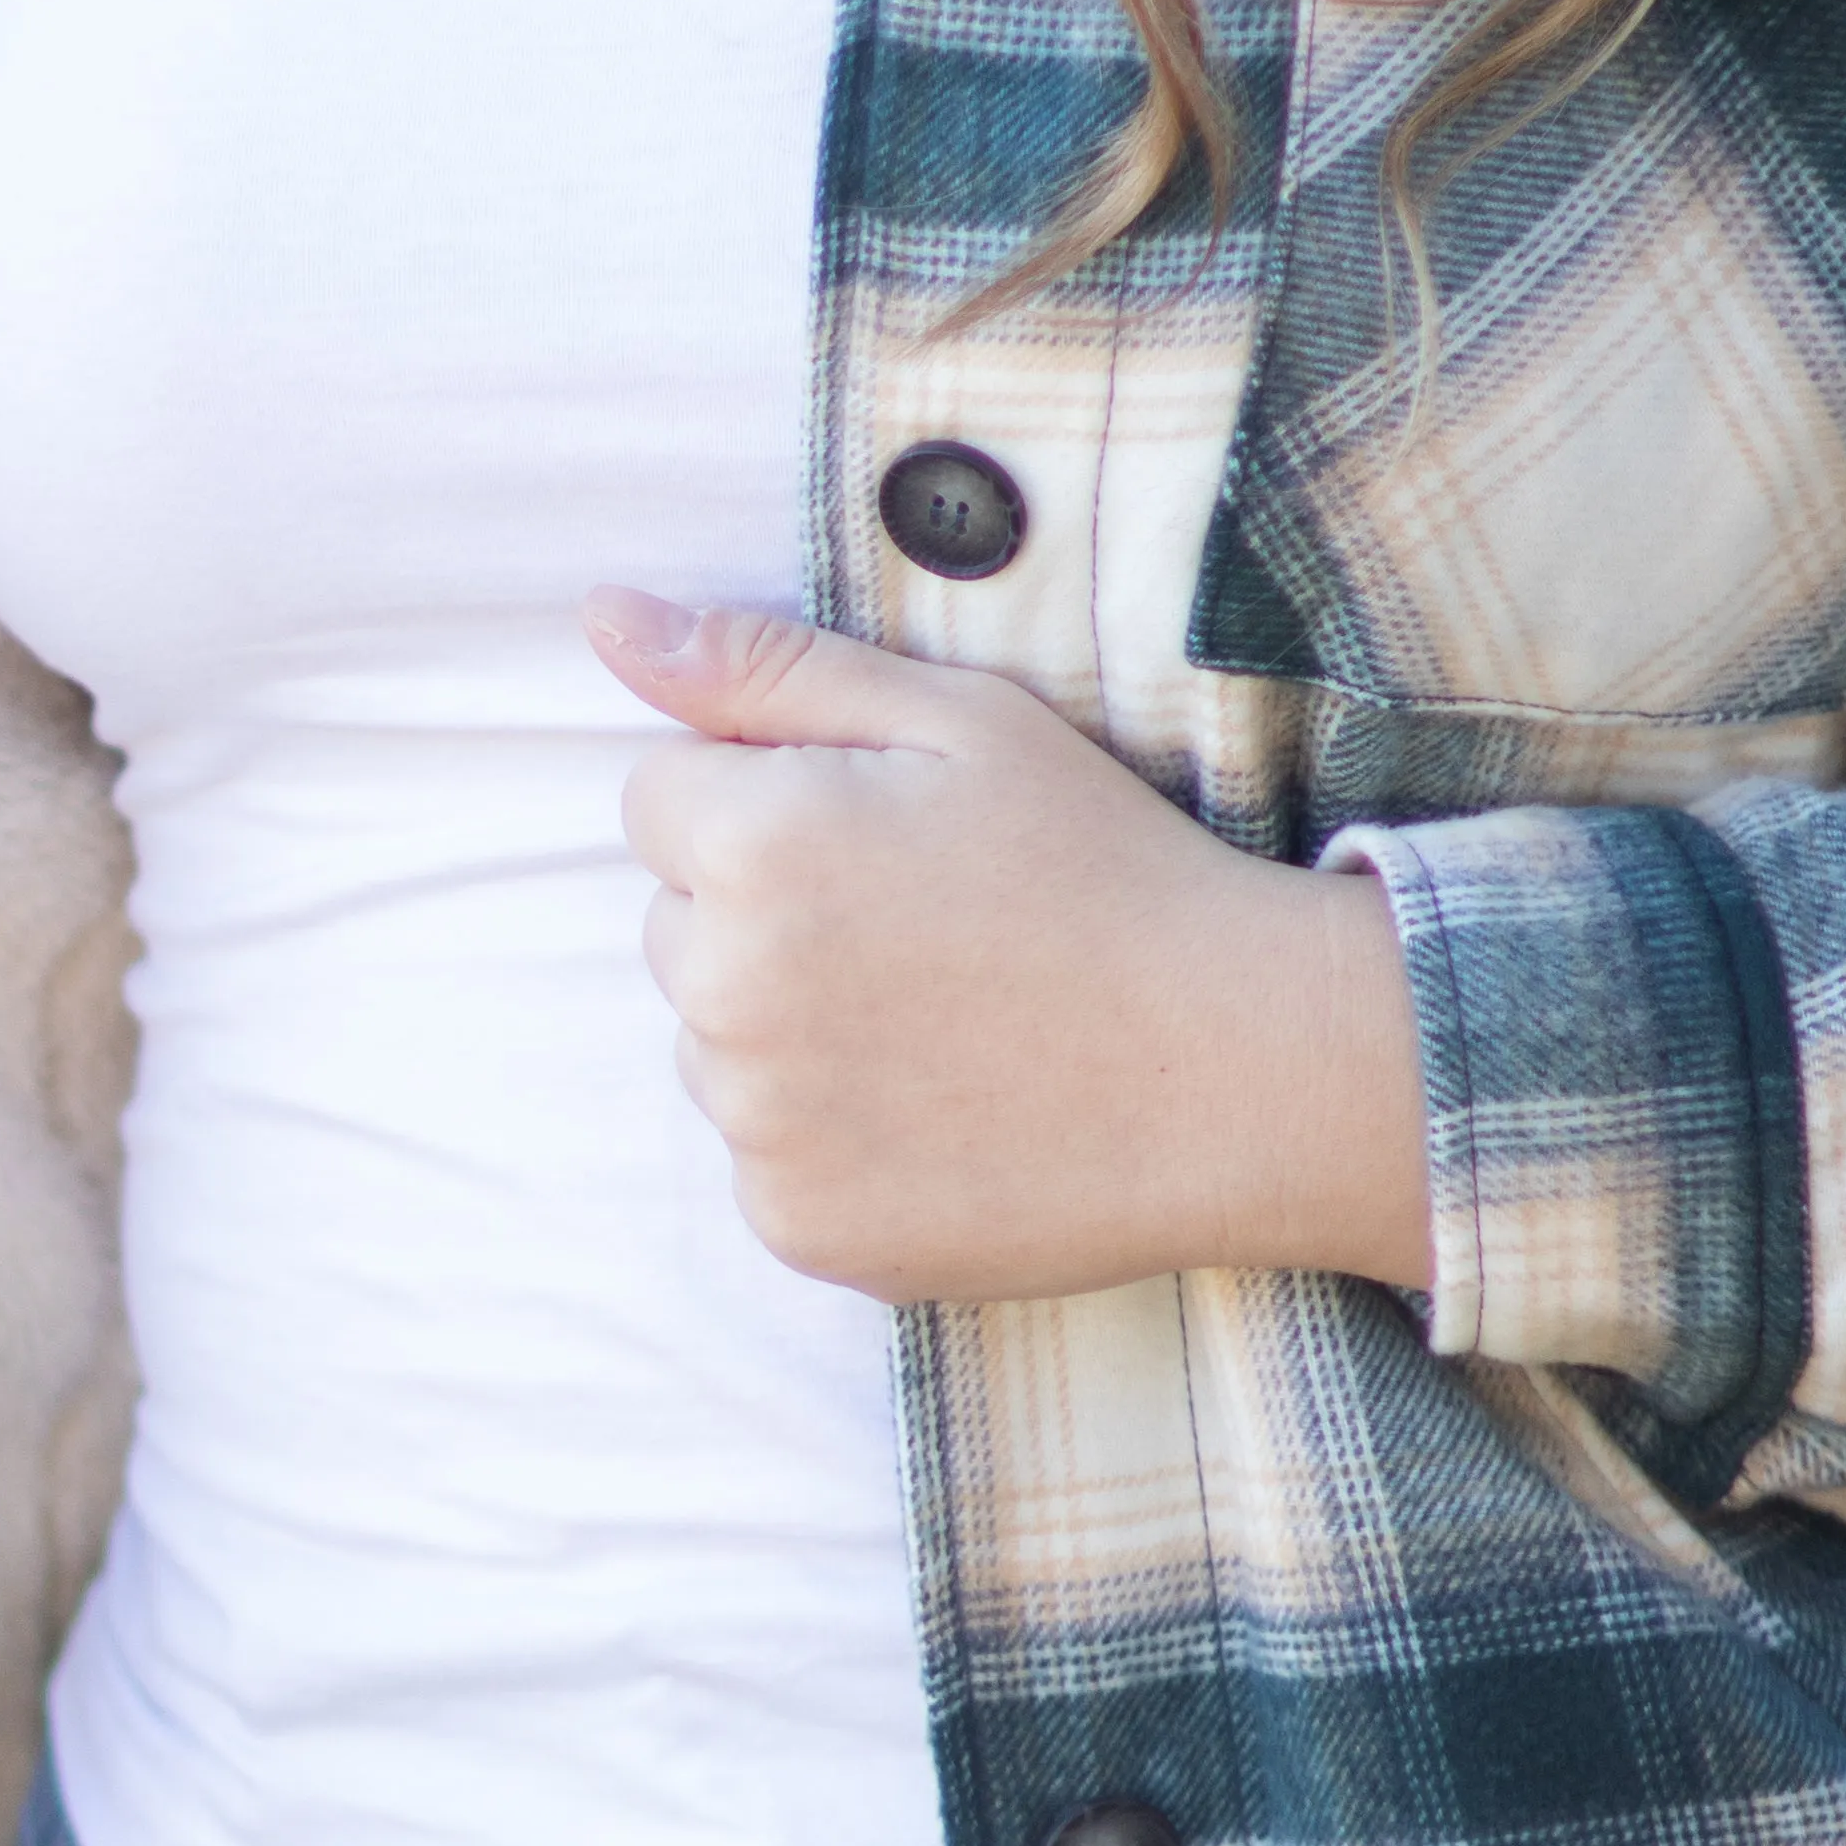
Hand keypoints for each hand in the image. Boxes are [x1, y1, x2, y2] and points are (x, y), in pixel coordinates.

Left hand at [591, 590, 1435, 1306]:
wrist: (1240, 1068)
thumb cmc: (1107, 871)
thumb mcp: (956, 722)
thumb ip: (762, 667)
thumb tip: (606, 618)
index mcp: (755, 845)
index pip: (657, 801)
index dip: (768, 802)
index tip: (882, 835)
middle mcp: (729, 992)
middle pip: (676, 927)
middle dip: (764, 915)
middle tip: (928, 933)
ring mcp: (759, 1127)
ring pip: (716, 1048)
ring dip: (789, 1032)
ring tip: (945, 1024)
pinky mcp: (800, 1227)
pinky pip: (765, 1157)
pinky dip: (832, 1139)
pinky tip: (946, 1110)